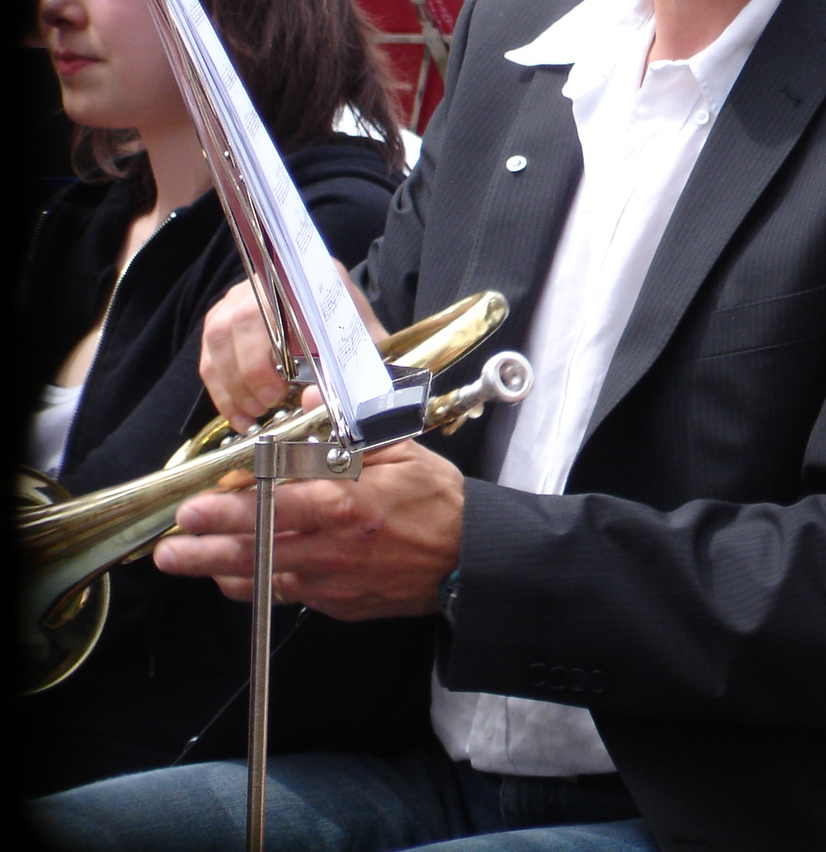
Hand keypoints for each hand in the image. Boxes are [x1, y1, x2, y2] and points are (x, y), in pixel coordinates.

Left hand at [154, 439, 461, 620]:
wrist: (470, 559)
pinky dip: (255, 585)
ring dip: (217, 569)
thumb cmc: (439, 503)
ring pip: (263, 578)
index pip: (278, 505)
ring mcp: (334, 583)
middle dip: (205, 547)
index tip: (196, 505)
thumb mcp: (403, 452)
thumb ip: (351, 432)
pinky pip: (285, 595)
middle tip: (169, 545)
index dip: (231, 508)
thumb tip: (310, 405)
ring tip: (183, 561)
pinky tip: (230, 576)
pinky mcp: (337, 605)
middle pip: (257, 549)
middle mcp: (335, 548)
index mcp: (350, 505)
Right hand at [199, 260, 385, 431]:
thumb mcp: (364, 351)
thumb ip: (350, 373)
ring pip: (218, 336)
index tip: (285, 380)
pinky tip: (240, 415)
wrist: (341, 329)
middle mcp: (270, 280)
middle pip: (244, 317)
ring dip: (233, 381)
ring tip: (257, 411)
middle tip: (271, 401)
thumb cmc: (353, 338)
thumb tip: (310, 400)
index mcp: (311, 279)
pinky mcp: (221, 320)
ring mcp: (240, 298)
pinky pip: (210, 356)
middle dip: (252, 368)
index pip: (284, 296)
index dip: (280, 337)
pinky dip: (221, 391)